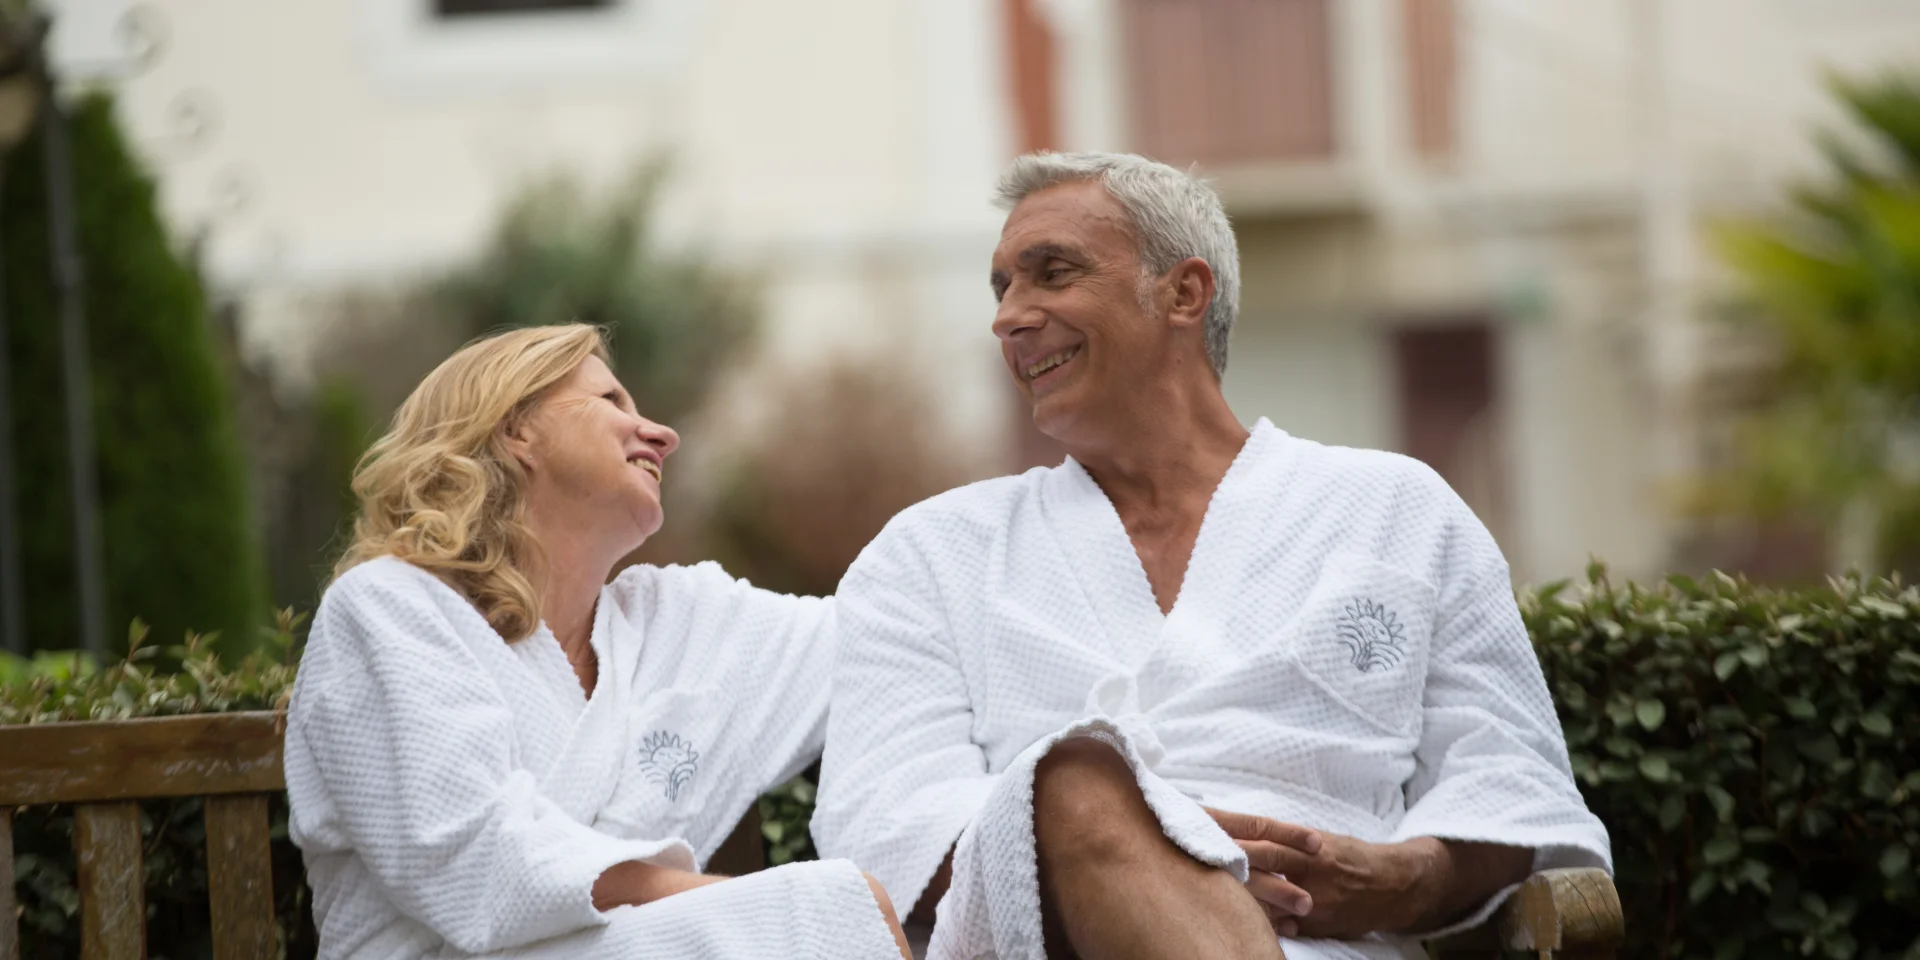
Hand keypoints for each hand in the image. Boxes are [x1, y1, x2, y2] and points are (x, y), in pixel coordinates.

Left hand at [1205, 809, 1426, 939]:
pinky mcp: (1317, 925)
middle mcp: (1311, 871)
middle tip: (1198, 856)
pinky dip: (1262, 921)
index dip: (1237, 839)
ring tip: (1212, 891)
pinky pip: (1283, 924)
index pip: (1265, 841)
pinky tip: (1240, 918)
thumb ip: (1285, 841)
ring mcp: (1314, 901)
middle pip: (1263, 865)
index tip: (1208, 832)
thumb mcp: (1320, 840)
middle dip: (1232, 861)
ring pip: (1269, 898)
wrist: (1392, 886)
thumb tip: (1244, 833)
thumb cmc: (1350, 857)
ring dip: (1242, 894)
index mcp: (1309, 846)